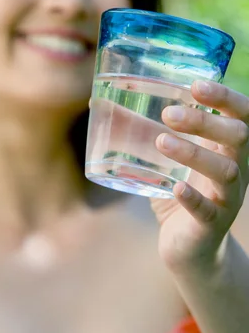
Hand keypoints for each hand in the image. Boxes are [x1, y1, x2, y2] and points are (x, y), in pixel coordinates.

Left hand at [151, 80, 248, 270]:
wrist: (186, 247)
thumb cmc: (177, 191)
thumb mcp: (159, 158)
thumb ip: (138, 131)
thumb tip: (98, 102)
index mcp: (226, 147)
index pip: (241, 114)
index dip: (225, 97)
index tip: (196, 85)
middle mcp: (236, 168)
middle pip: (238, 136)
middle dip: (206, 121)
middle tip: (169, 114)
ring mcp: (227, 197)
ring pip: (225, 171)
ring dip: (194, 154)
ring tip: (161, 141)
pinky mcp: (212, 224)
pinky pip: (209, 210)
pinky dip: (193, 198)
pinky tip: (176, 187)